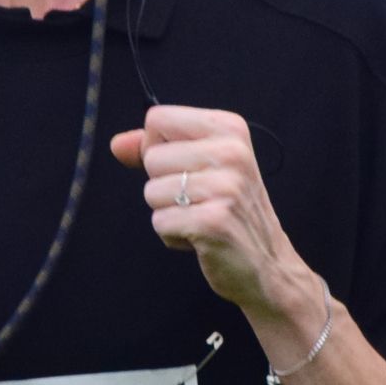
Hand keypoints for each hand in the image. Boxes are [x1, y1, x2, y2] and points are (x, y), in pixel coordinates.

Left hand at [110, 105, 322, 346]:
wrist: (268, 265)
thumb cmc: (229, 211)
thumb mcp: (201, 167)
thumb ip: (157, 149)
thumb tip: (117, 144)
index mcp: (230, 129)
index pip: (157, 119)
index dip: (158, 147)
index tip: (185, 168)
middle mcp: (231, 152)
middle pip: (151, 157)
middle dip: (163, 185)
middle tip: (199, 200)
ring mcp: (225, 187)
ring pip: (152, 192)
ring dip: (169, 212)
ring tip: (200, 218)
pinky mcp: (212, 221)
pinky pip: (160, 222)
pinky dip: (173, 236)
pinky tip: (201, 237)